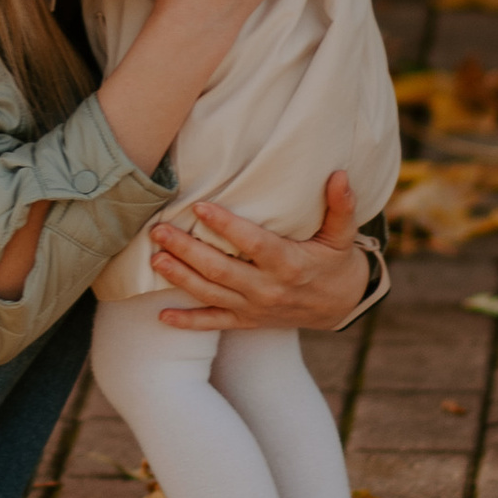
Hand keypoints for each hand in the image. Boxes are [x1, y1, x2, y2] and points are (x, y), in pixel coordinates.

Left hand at [150, 171, 372, 332]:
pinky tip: (162, 314)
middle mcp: (268, 289)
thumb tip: (340, 174)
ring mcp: (255, 308)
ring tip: (154, 258)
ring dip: (179, 277)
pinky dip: (188, 322)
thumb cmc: (336, 263)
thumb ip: (341, 206)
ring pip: (210, 293)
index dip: (226, 226)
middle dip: (187, 250)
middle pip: (220, 269)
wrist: (341, 306)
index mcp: (289, 264)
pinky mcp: (247, 320)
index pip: (253, 243)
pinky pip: (213, 323)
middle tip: (159, 231)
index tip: (200, 207)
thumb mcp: (343, 235)